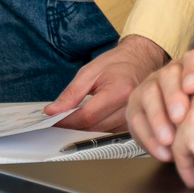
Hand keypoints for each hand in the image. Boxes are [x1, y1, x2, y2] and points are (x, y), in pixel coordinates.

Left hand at [48, 34, 168, 130]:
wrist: (141, 60)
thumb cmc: (117, 63)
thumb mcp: (89, 72)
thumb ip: (71, 93)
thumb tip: (53, 110)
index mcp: (119, 92)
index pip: (88, 116)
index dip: (67, 120)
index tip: (52, 118)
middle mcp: (130, 107)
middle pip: (94, 126)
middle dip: (73, 123)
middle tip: (59, 115)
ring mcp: (134, 117)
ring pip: (101, 132)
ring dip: (85, 126)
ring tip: (76, 112)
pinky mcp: (134, 123)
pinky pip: (110, 131)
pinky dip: (97, 126)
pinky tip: (91, 115)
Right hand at [126, 46, 193, 159]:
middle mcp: (171, 74)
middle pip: (167, 76)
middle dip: (173, 97)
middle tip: (180, 118)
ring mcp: (151, 90)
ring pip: (148, 96)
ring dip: (158, 120)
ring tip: (170, 140)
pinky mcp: (137, 109)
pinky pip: (137, 120)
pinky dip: (149, 138)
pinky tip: (163, 152)